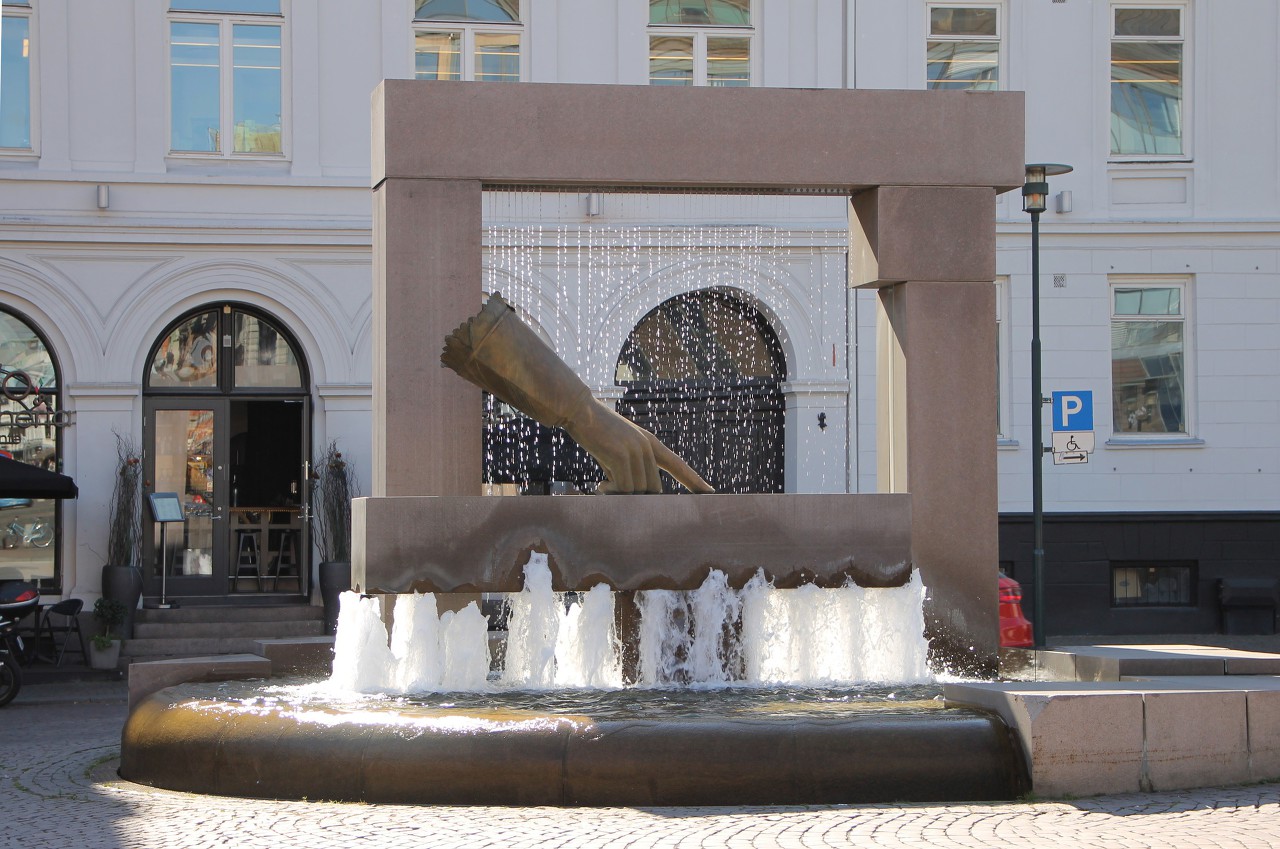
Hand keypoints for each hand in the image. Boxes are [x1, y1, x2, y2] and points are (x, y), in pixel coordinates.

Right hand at [564, 396, 712, 494]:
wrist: (578, 411)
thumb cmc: (594, 433)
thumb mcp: (617, 451)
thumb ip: (629, 469)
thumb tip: (632, 493)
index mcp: (650, 443)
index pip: (677, 464)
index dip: (694, 479)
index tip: (710, 491)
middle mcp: (647, 447)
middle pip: (653, 488)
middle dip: (638, 499)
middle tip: (614, 496)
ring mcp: (635, 451)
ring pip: (638, 490)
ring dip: (619, 495)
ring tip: (601, 487)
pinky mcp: (621, 456)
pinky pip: (623, 488)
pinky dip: (610, 492)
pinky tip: (598, 486)